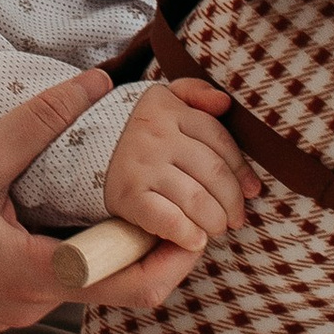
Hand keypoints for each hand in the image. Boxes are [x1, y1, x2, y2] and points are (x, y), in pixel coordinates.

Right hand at [0, 72, 199, 333]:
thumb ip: (41, 121)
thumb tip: (96, 83)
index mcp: (33, 277)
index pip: (133, 285)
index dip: (174, 255)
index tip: (194, 217)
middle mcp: (29, 305)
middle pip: (116, 287)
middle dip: (149, 244)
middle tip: (167, 197)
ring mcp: (9, 309)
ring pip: (84, 283)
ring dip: (107, 243)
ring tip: (123, 191)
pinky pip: (51, 281)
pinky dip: (72, 248)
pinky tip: (63, 206)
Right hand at [102, 79, 252, 256]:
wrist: (82, 157)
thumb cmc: (139, 135)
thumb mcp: (162, 101)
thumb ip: (194, 93)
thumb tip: (224, 102)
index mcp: (168, 110)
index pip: (219, 140)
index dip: (241, 170)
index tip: (252, 191)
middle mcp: (155, 135)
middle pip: (213, 172)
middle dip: (232, 201)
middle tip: (234, 218)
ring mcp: (140, 165)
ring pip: (196, 199)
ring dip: (214, 221)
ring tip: (216, 228)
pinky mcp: (127, 196)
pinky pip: (168, 219)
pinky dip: (188, 233)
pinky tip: (196, 240)